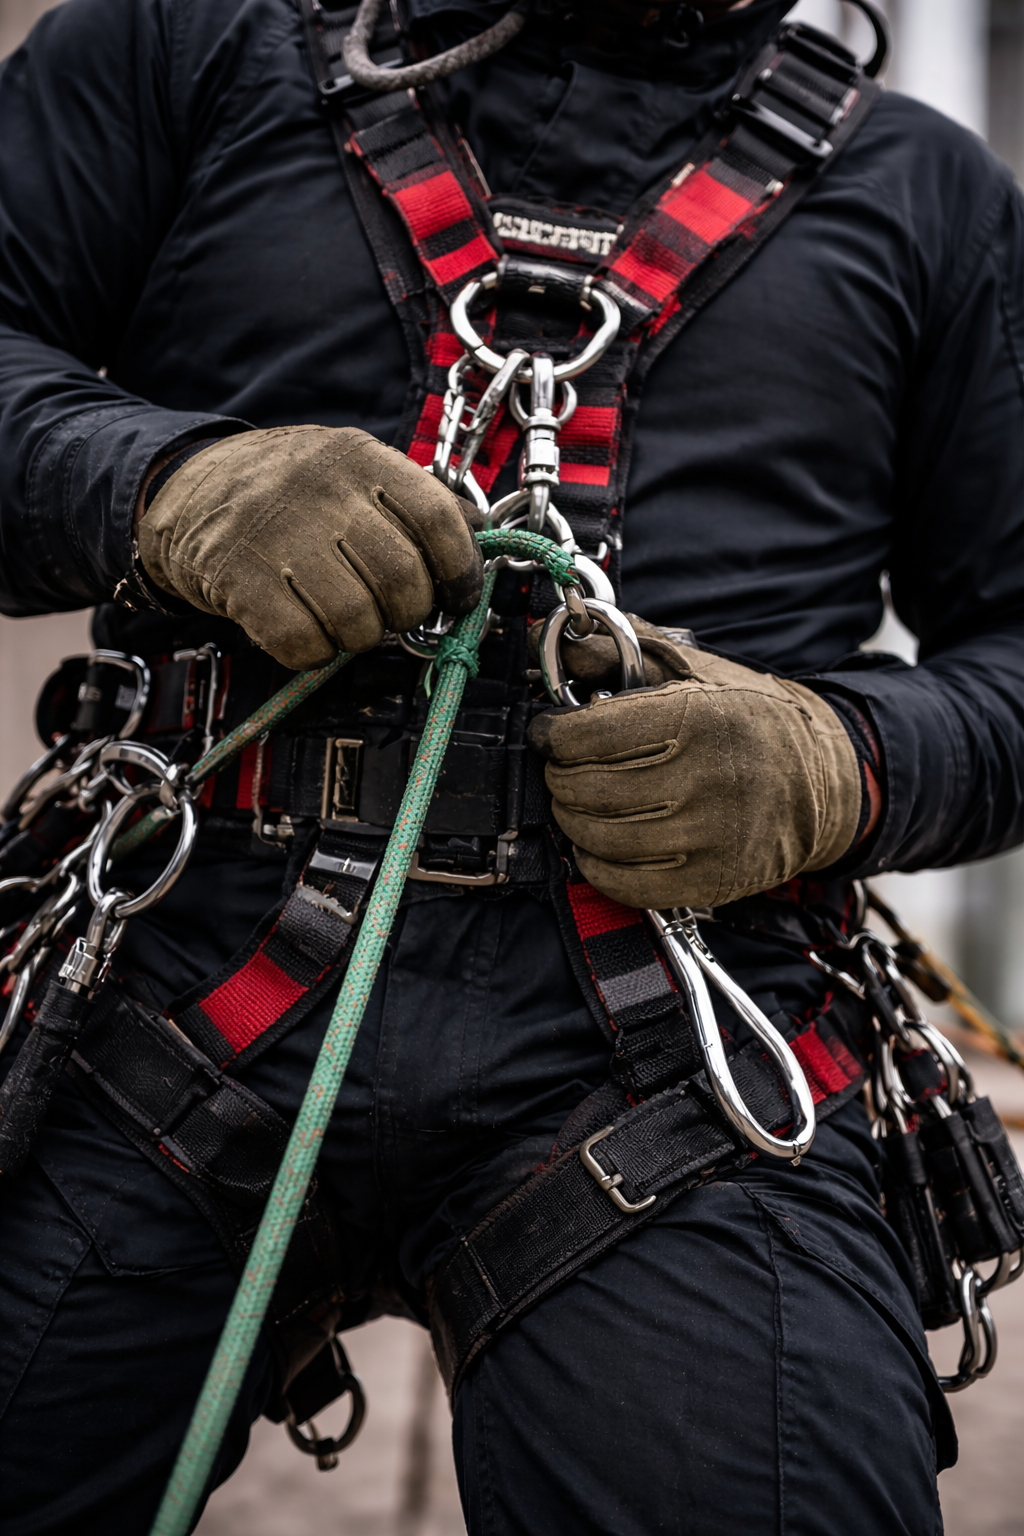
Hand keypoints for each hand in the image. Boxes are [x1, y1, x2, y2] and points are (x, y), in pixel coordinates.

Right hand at [137, 426, 483, 668]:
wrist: (188, 489)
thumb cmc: (289, 490)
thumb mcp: (354, 472)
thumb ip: (416, 502)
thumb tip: (480, 540)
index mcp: (360, 459)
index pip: (438, 519)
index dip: (461, 570)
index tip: (460, 595)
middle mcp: (321, 491)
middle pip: (403, 579)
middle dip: (408, 612)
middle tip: (392, 611)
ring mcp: (278, 536)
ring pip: (358, 619)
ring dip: (360, 635)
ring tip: (343, 615)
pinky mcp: (240, 581)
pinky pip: (305, 643)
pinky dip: (315, 651)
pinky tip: (307, 627)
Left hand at [528, 623, 862, 909]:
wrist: (822, 780)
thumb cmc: (752, 720)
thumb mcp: (695, 669)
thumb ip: (622, 653)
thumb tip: (562, 643)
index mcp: (697, 718)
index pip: (589, 735)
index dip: (552, 735)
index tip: (548, 733)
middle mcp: (704, 779)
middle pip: (587, 788)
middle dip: (560, 776)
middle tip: (563, 768)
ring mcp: (708, 836)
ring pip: (599, 837)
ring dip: (572, 820)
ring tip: (578, 802)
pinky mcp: (709, 880)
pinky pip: (625, 882)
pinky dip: (596, 864)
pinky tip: (598, 843)